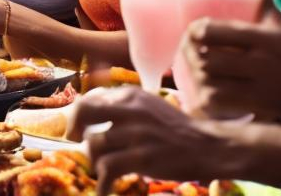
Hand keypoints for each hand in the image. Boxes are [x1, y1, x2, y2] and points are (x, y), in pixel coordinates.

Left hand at [71, 86, 230, 195]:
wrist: (207, 146)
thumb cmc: (174, 128)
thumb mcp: (147, 105)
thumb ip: (122, 106)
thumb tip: (88, 111)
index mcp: (129, 95)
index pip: (90, 98)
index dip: (76, 113)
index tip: (74, 127)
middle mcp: (129, 109)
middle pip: (84, 112)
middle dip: (73, 127)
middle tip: (74, 139)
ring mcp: (135, 133)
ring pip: (94, 145)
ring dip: (93, 160)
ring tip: (103, 168)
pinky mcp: (141, 157)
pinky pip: (108, 169)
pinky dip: (102, 183)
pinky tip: (105, 191)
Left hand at [181, 17, 280, 120]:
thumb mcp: (279, 27)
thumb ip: (263, 5)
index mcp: (263, 38)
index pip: (211, 32)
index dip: (198, 32)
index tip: (197, 33)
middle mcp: (261, 63)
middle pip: (207, 59)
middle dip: (195, 57)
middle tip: (194, 55)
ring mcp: (261, 88)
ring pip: (209, 82)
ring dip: (198, 77)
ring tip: (200, 72)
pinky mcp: (260, 108)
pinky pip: (219, 103)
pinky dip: (208, 98)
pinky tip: (210, 92)